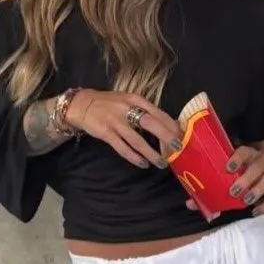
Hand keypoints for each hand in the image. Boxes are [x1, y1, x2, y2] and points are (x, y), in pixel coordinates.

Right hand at [66, 90, 180, 168]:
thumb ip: (144, 110)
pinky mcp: (106, 133)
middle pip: (150, 124)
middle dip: (166, 137)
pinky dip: (134, 157)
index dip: (170, 124)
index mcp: (135, 99)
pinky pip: (122, 148)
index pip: (157, 112)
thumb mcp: (128, 101)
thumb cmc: (109, 104)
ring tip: (161, 163)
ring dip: (151, 153)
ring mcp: (115, 122)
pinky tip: (143, 164)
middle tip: (177, 148)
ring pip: (137, 140)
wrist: (82, 104)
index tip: (181, 134)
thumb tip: (166, 125)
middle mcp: (126, 109)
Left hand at [220, 146, 263, 215]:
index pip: (245, 152)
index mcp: (251, 155)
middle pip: (257, 167)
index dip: (237, 159)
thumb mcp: (241, 168)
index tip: (228, 169)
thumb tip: (196, 197)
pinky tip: (255, 212)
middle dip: (245, 179)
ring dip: (256, 191)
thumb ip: (224, 177)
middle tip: (233, 192)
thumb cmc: (250, 171)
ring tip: (246, 201)